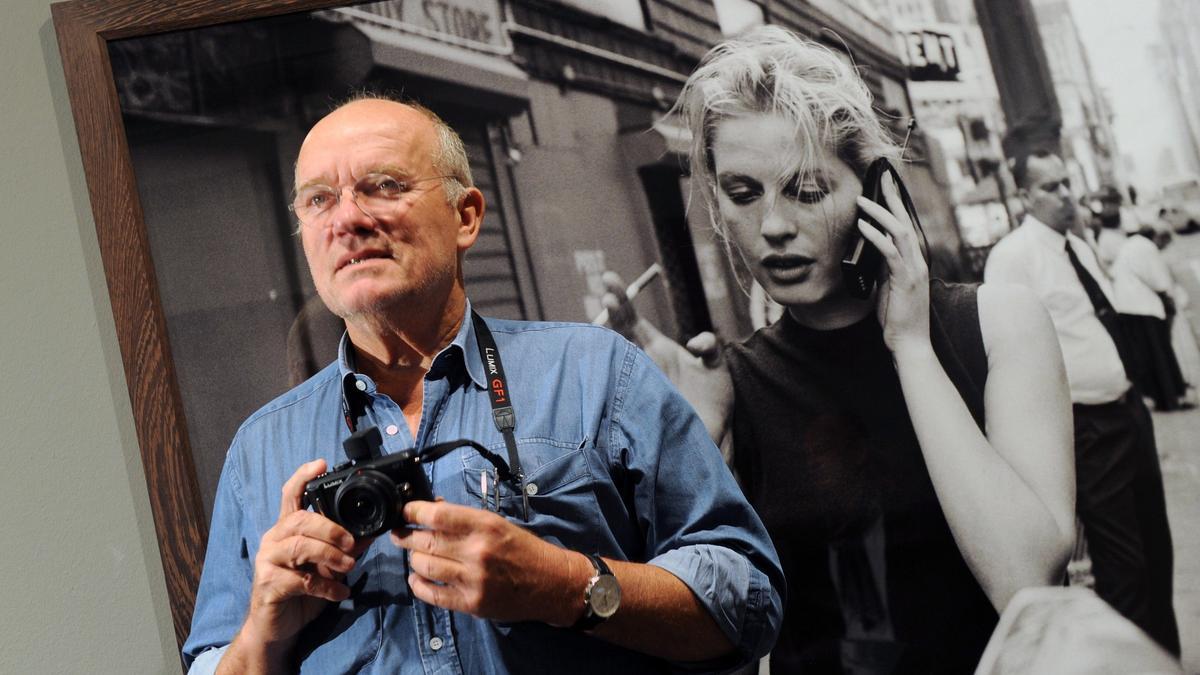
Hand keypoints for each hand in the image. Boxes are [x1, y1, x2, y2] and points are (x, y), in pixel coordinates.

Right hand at [240, 460, 363, 649]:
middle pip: (301, 519)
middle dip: (331, 528)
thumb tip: (369, 534)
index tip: (320, 463)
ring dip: (330, 555)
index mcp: (287, 529)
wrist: (276, 628)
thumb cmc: (300, 592)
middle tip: (352, 544)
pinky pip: (301, 579)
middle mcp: (274, 539)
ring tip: (350, 566)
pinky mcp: (268, 584)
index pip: (291, 495)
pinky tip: (341, 593)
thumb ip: (342, 548)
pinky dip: (326, 586)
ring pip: (300, 546)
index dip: (303, 477)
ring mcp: (268, 561)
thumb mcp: (327, 567)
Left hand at [391, 500, 585, 625]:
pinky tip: (417, 578)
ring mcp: (473, 579)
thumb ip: (465, 519)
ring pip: (424, 566)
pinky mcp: (471, 603)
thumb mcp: (498, 524)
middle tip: (400, 534)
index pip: (437, 515)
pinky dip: (418, 585)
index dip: (414, 511)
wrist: (551, 583)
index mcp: (485, 525)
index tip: (405, 511)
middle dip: (406, 536)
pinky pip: (432, 594)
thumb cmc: (525, 550)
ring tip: (414, 555)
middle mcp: (477, 551)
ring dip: (413, 559)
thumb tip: (432, 510)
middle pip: (425, 541)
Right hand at [601, 272, 733, 443]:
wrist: (712, 434)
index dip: (621, 300)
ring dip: (609, 338)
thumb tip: (695, 342)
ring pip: (614, 356)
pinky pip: (618, 385)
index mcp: (657, 349)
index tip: (609, 279)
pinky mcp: (637, 402)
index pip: (632, 320)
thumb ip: (709, 345)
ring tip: (606, 317)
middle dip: (613, 311)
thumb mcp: (717, 365)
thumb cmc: (713, 399)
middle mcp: (642, 363)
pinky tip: (606, 354)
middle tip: (606, 292)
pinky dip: (610, 372)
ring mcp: (637, 382)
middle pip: (619, 332)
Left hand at [855, 170, 930, 356]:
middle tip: (880, 175)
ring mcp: (913, 269)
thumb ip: (883, 267)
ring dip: (879, 213)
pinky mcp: (905, 279)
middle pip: (904, 220)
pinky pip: (890, 252)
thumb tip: (869, 249)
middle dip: (891, 196)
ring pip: (898, 231)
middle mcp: (917, 260)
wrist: (909, 342)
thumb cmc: (897, 317)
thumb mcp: (888, 286)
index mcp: (913, 260)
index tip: (885, 184)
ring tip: (861, 200)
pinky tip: (863, 228)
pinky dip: (876, 237)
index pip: (904, 224)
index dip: (895, 203)